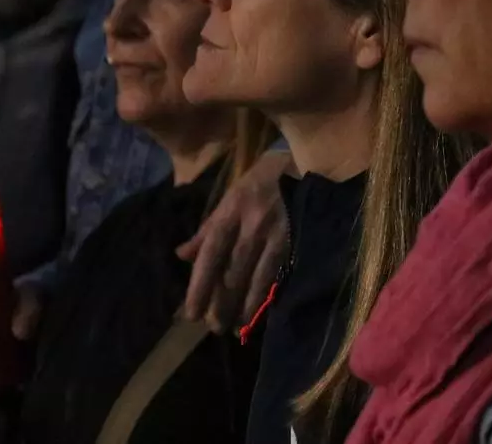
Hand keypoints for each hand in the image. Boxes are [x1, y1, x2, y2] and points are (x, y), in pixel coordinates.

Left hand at [177, 151, 291, 333]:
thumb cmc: (263, 181)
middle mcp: (253, 224)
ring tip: (235, 327)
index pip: (211, 254)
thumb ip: (208, 227)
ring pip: (258, 279)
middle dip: (222, 303)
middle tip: (213, 327)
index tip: (191, 312)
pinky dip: (269, 296)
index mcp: (232, 210)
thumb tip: (182, 255)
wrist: (309, 164)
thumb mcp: (231, 195)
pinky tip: (262, 313)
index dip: (200, 285)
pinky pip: (281, 276)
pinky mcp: (300, 242)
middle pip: (233, 272)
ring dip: (245, 307)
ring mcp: (279, 234)